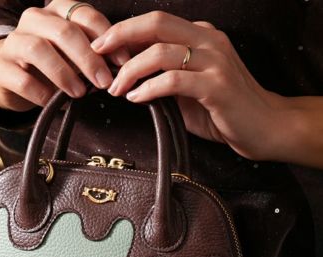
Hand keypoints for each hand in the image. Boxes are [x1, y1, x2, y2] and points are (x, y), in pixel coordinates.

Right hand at [0, 0, 129, 112]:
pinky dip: (41, 93)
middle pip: (63, 31)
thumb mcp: (74, 56)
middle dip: (88, 58)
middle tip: (104, 82)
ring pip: (38, 49)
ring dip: (63, 73)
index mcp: (57, 12)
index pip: (85, 15)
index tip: (123, 63)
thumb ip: (95, 56)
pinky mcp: (0, 67)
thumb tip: (123, 68)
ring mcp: (13, 42)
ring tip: (79, 93)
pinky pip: (21, 78)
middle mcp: (33, 20)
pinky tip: (53, 103)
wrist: (11, 77)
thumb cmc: (51, 65)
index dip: (107, 38)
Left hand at [90, 11, 286, 160]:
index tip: (101, 47)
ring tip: (116, 88)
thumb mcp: (189, 89)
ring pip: (161, 52)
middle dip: (119, 36)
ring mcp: (214, 61)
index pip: (155, 23)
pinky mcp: (217, 86)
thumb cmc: (223, 110)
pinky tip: (137, 98)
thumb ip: (164, 78)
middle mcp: (208, 40)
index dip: (124, 31)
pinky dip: (149, 89)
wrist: (264, 126)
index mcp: (200, 36)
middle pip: (155, 24)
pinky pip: (174, 81)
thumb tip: (127, 78)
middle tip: (98, 55)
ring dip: (131, 71)